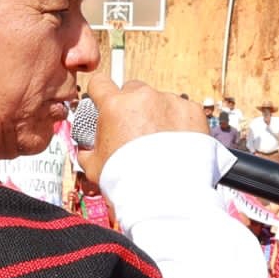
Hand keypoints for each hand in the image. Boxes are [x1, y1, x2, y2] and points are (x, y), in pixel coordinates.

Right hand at [74, 71, 206, 183]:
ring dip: (157, 115)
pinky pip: (182, 111)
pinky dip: (180, 123)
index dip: (100, 93)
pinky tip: (177, 144)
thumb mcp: (95, 167)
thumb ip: (88, 151)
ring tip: (160, 144)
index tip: (104, 102)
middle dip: (132, 106)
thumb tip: (86, 148)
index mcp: (114, 106)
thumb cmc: (129, 181)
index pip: (100, 83)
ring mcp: (170, 101)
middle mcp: (142, 98)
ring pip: (159, 100)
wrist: (167, 194)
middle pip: (132, 89)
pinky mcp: (192, 111)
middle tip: (135, 130)